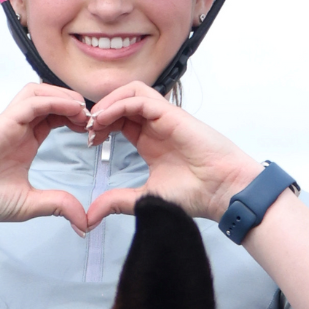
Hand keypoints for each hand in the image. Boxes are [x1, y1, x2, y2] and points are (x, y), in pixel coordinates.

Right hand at [0, 84, 96, 237]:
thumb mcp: (30, 204)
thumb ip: (58, 207)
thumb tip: (83, 223)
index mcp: (24, 143)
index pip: (54, 117)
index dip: (75, 120)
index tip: (92, 133)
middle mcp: (17, 128)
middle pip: (51, 99)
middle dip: (75, 105)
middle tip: (94, 121)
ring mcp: (10, 122)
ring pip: (41, 91)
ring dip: (65, 97)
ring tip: (84, 113)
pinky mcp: (3, 120)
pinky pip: (33, 101)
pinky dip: (55, 101)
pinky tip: (73, 111)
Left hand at [83, 84, 261, 227]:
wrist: (221, 192)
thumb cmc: (194, 195)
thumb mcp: (144, 200)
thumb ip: (117, 203)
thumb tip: (90, 216)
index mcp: (149, 140)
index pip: (120, 119)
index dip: (101, 125)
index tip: (89, 141)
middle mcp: (156, 125)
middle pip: (122, 101)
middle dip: (100, 112)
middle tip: (86, 129)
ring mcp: (164, 118)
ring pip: (131, 92)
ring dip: (108, 103)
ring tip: (94, 122)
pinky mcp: (172, 114)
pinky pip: (140, 99)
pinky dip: (118, 105)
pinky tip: (105, 120)